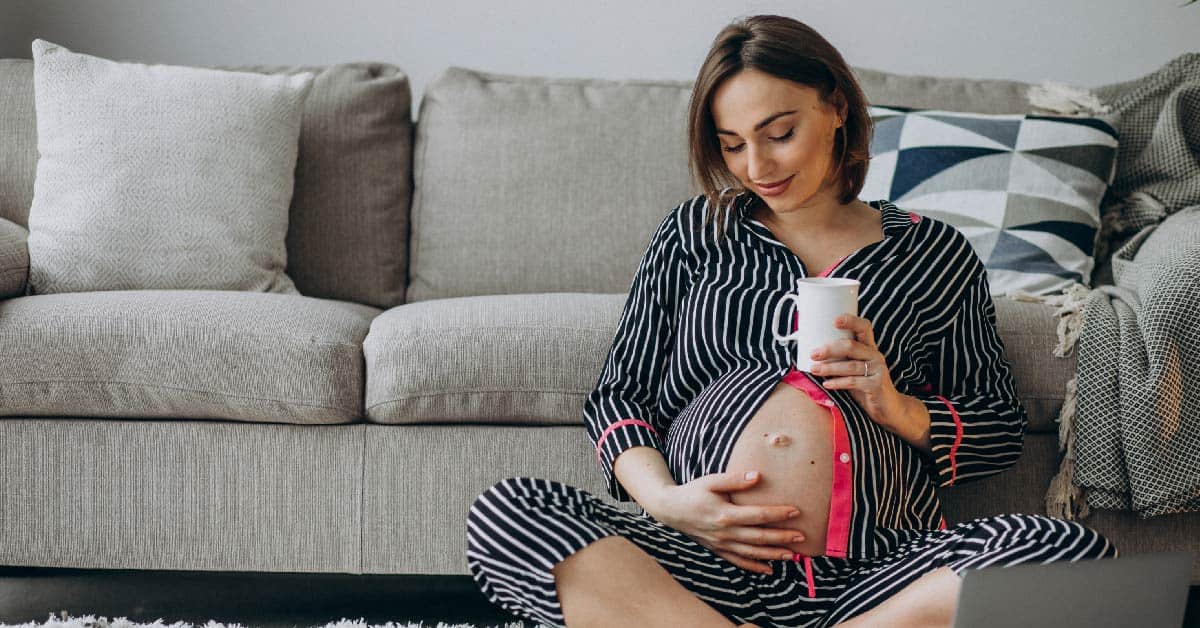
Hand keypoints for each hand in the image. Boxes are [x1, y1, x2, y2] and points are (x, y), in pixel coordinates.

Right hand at [644, 470, 804, 574]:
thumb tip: (758, 476)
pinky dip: (754, 567)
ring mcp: (721, 544)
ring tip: (792, 555)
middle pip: (759, 537)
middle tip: (802, 537)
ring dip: (773, 555)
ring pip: (752, 553)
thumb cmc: (693, 492)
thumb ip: (735, 480)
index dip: (778, 514)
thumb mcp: (711, 481)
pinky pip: (739, 562)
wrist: (670, 510)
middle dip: (782, 537)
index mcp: (725, 514)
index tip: (796, 511)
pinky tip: (769, 570)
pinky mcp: (718, 550)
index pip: (758, 515)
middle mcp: (725, 533)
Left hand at [809, 314, 903, 427]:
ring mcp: (878, 370)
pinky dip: (838, 382)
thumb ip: (840, 361)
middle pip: (851, 346)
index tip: (834, 320)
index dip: (851, 321)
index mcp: (869, 348)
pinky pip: (854, 382)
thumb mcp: (853, 371)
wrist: (889, 408)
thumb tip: (812, 355)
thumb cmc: (865, 386)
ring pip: (850, 365)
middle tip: (813, 353)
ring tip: (814, 369)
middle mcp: (875, 355)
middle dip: (829, 349)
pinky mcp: (877, 385)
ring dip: (830, 367)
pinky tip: (827, 384)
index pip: (864, 328)